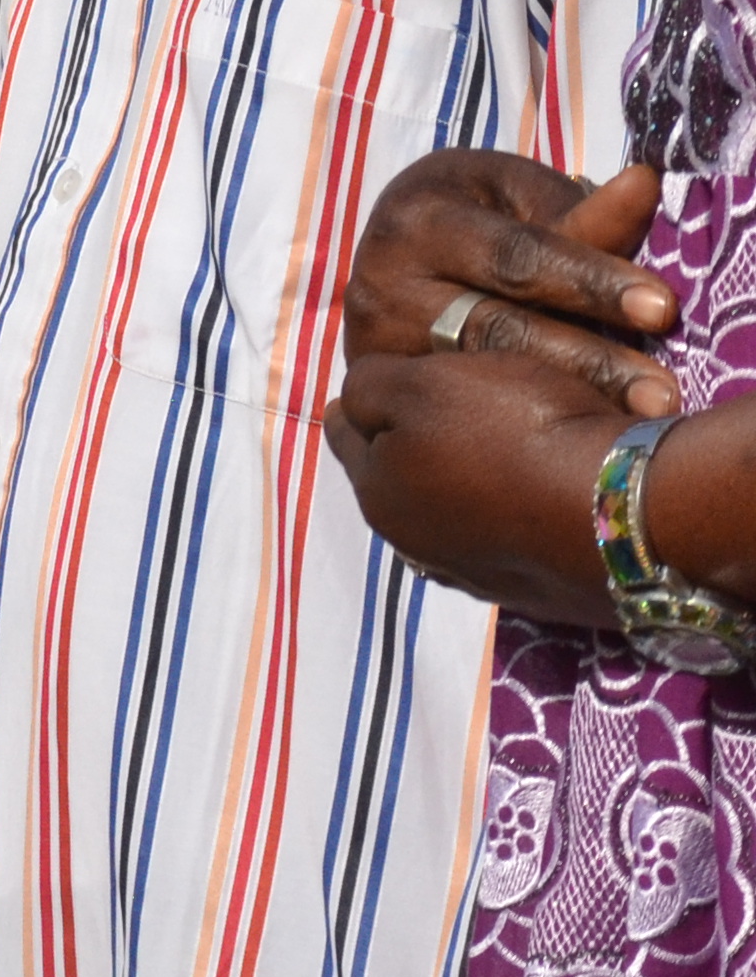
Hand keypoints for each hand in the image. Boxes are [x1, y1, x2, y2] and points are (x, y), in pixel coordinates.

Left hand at [323, 340, 627, 625]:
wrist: (630, 511)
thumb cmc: (515, 433)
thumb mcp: (422, 385)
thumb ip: (370, 387)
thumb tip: (350, 403)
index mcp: (378, 494)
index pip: (346, 434)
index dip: (363, 400)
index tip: (381, 382)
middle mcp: (416, 548)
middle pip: (399, 479)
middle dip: (411, 448)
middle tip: (447, 415)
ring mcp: (479, 578)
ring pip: (453, 514)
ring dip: (467, 487)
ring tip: (498, 454)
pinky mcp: (541, 594)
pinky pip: (510, 541)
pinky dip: (515, 517)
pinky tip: (538, 499)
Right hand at [341, 151, 675, 412]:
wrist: (404, 244)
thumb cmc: (478, 211)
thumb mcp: (520, 197)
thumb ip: (580, 213)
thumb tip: (644, 186)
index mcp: (417, 220)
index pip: (513, 256)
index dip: (590, 282)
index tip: (663, 308)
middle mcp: (382, 282)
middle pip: (496, 330)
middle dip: (587, 361)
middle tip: (661, 394)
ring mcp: (376, 340)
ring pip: (479, 381)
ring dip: (563, 404)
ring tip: (631, 426)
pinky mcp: (384, 384)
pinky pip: (458, 412)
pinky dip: (523, 426)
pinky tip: (579, 441)